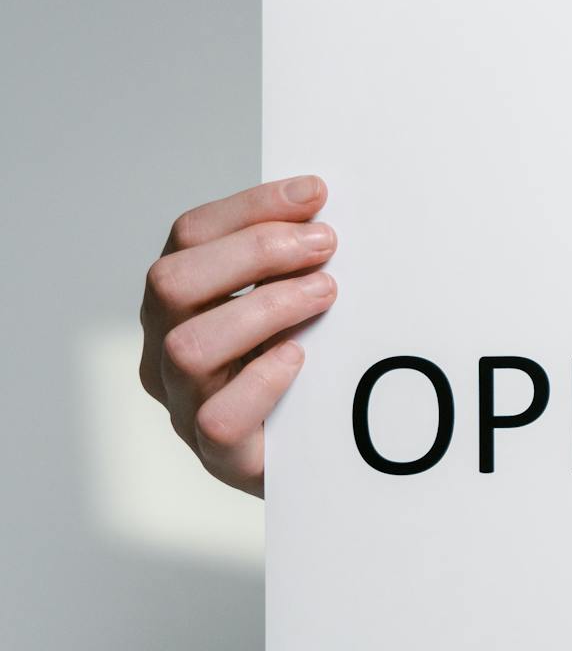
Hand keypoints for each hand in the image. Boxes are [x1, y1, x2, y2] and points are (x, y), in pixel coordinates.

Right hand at [139, 176, 337, 496]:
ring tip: (326, 293)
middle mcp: (167, 351)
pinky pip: (219, 417)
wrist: (318, 456)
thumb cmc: (303, 371)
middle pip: (171, 283)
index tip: (314, 194)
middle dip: (254, 251)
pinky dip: (261, 380)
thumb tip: (318, 203)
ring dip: (264, 307)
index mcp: (179, 303)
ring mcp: (185, 405)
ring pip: (189, 347)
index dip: (250, 207)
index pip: (190, 237)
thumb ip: (292, 260)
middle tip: (325, 245)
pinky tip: (299, 358)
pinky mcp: (220, 454)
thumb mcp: (293, 305)